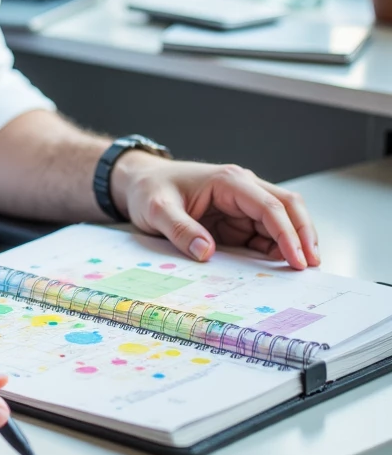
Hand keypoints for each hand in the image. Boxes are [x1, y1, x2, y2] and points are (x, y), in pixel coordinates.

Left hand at [109, 154, 320, 269]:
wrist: (142, 183)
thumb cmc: (151, 190)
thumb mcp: (157, 210)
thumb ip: (179, 229)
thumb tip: (205, 252)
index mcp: (228, 182)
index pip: (269, 205)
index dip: (288, 233)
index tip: (298, 259)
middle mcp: (242, 189)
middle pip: (288, 207)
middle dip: (304, 235)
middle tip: (312, 267)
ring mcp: (243, 204)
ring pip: (282, 221)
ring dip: (294, 243)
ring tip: (301, 273)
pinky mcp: (239, 219)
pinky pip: (266, 234)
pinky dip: (277, 250)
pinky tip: (281, 268)